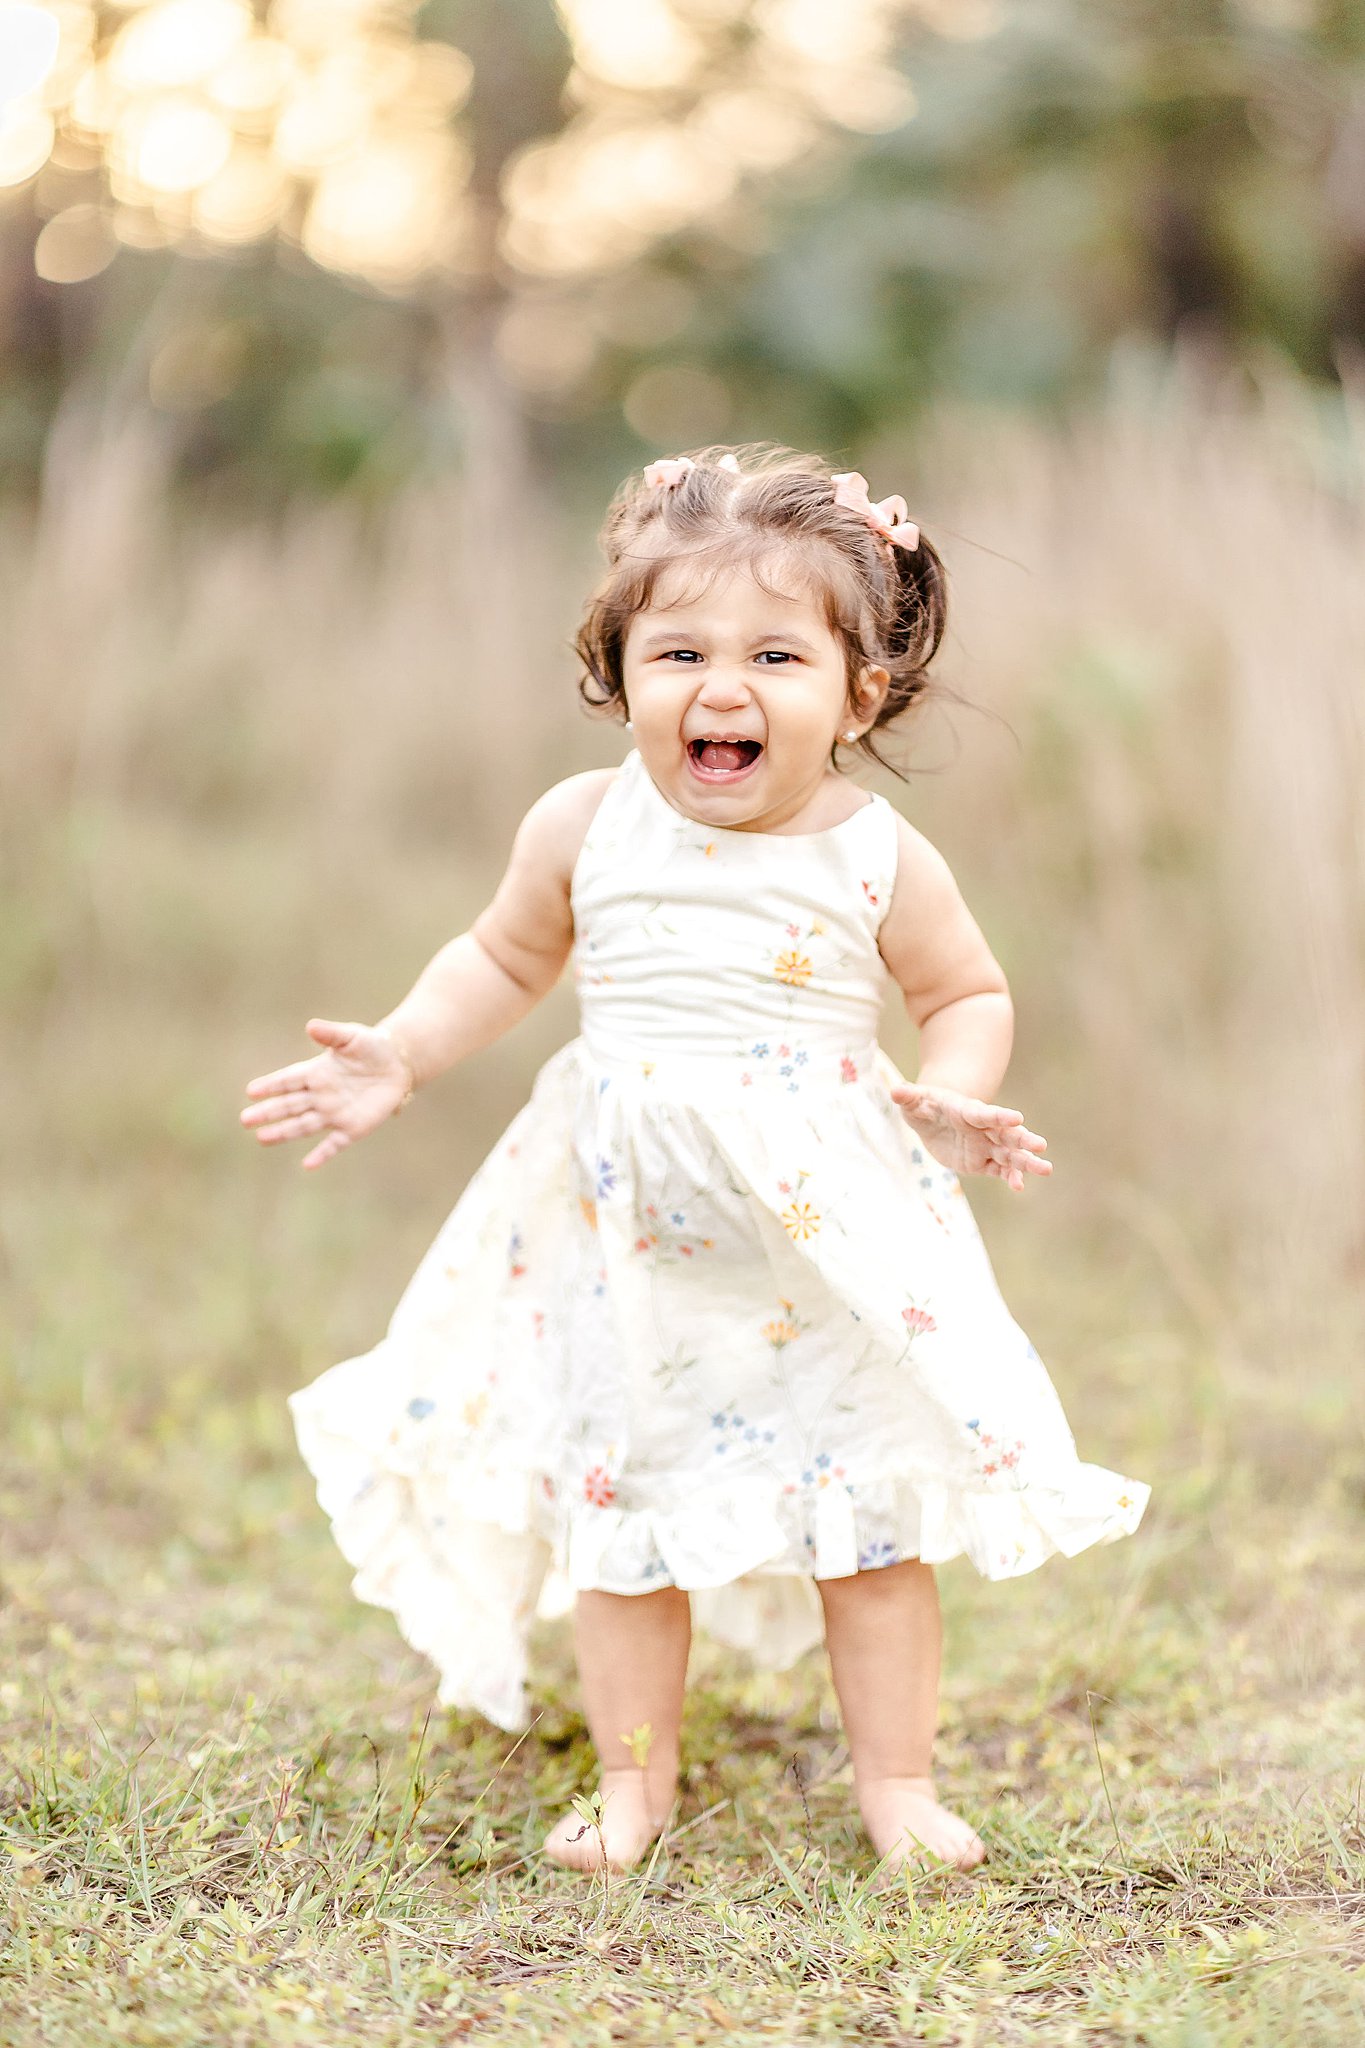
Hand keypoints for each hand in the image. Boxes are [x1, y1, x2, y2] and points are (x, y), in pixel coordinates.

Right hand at [240, 1018, 412, 1170]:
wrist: (397, 1065)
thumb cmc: (371, 1047)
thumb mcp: (352, 1037)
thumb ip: (331, 1034)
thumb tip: (310, 1026)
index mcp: (315, 1073)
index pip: (288, 1081)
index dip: (270, 1085)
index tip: (251, 1091)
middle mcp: (320, 1096)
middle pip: (289, 1106)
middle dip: (268, 1112)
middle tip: (246, 1120)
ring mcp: (334, 1114)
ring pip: (303, 1125)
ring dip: (284, 1133)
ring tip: (262, 1138)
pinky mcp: (352, 1129)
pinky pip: (334, 1144)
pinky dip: (322, 1155)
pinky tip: (308, 1165)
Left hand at [889, 1081, 1051, 1193]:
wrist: (935, 1117)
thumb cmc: (925, 1105)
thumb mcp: (914, 1100)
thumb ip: (908, 1096)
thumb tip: (896, 1090)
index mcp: (968, 1111)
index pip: (985, 1114)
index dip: (999, 1116)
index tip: (1017, 1118)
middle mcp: (983, 1129)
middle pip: (1006, 1134)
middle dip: (1022, 1140)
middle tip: (1041, 1146)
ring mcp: (985, 1146)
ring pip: (1009, 1155)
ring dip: (1025, 1162)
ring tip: (1046, 1169)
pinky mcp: (982, 1162)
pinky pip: (999, 1171)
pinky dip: (1010, 1178)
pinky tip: (1020, 1186)